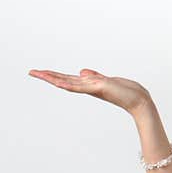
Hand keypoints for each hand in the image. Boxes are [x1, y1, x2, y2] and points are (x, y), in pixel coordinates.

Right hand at [28, 68, 151, 115]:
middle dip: (48, 76)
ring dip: (53, 78)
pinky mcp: (99, 89)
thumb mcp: (108, 81)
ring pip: (68, 83)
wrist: (139, 101)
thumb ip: (94, 76)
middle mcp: (89, 87)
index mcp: (90, 84)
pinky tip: (58, 82)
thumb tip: (81, 71)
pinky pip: (80, 87)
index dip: (54, 75)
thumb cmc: (127, 92)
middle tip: (31, 72)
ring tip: (38, 74)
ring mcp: (93, 88)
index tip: (41, 71)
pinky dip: (69, 84)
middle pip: (64, 80)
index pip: (68, 79)